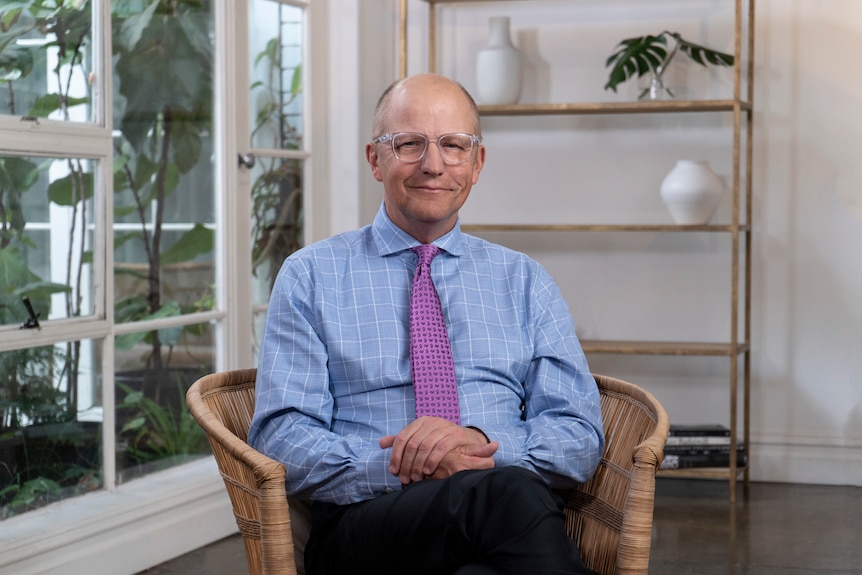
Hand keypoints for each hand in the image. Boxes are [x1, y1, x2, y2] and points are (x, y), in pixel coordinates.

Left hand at [379, 417, 497, 484]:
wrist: (467, 440)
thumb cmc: (440, 441)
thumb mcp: (420, 439)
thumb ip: (402, 441)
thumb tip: (381, 443)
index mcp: (420, 422)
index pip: (402, 438)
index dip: (395, 456)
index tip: (394, 471)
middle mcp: (431, 422)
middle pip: (412, 444)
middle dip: (406, 464)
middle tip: (405, 479)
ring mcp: (444, 427)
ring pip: (425, 446)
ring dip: (418, 465)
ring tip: (416, 478)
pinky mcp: (456, 434)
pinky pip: (441, 448)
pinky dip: (433, 460)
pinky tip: (429, 471)